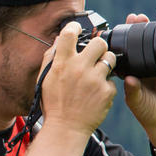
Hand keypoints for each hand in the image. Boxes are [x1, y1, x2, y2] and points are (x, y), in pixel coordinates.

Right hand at [40, 22, 117, 136]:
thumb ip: (51, 57)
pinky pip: (111, 79)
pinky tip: (96, 92)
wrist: (66, 128)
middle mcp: (79, 68)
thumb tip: (60, 40)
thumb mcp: (45, 78)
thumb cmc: (53, 102)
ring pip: (110, 58)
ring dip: (105, 62)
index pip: (69, 33)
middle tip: (95, 53)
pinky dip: (105, 84)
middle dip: (98, 46)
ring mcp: (95, 79)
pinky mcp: (107, 91)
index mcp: (61, 63)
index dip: (74, 27)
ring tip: (98, 72)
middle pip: (99, 42)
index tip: (77, 28)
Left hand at [121, 13, 155, 147]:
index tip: (119, 27)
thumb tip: (129, 79)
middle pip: (141, 42)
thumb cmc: (147, 111)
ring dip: (153, 31)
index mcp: (133, 70)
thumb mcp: (136, 101)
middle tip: (135, 17)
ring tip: (145, 19)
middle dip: (138, 28)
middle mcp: (145, 65)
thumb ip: (133, 91)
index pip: (127, 50)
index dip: (124, 38)